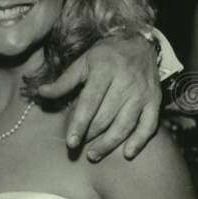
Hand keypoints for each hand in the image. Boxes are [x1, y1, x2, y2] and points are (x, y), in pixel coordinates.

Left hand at [37, 33, 160, 160]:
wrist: (141, 44)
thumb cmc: (106, 55)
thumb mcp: (83, 61)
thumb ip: (64, 81)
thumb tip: (42, 93)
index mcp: (105, 70)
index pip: (90, 102)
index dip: (79, 124)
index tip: (70, 142)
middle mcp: (125, 83)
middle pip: (106, 116)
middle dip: (90, 135)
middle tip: (77, 149)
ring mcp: (142, 94)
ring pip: (125, 125)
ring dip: (109, 143)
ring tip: (93, 154)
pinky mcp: (155, 101)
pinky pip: (149, 125)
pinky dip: (139, 141)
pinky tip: (127, 154)